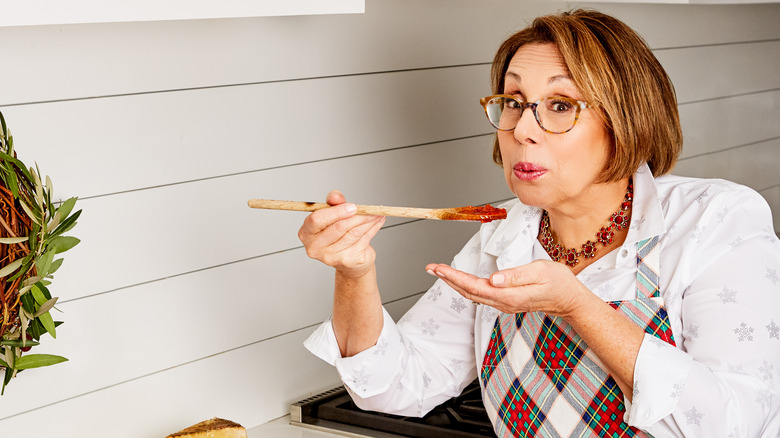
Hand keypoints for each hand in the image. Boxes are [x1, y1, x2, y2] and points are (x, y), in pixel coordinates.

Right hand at [298, 190, 385, 277]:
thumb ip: (333, 202)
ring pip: (353, 233)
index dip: (336, 212)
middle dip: (357, 216)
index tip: (352, 206)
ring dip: (368, 221)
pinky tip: (377, 222)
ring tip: (376, 213)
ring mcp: (330, 257)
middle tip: (369, 209)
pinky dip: (372, 229)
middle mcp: (315, 247)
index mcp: (306, 233)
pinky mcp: (346, 261)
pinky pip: (362, 240)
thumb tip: (335, 197)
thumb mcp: (333, 214)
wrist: (349, 260)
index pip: (317, 220)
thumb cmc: (338, 233)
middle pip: (338, 227)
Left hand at [425, 260, 586, 316]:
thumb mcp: (541, 272)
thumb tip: (494, 279)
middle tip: (431, 268)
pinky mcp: (506, 301)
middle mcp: (503, 302)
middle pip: (469, 292)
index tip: (439, 268)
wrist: (570, 301)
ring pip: (473, 295)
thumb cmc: (559, 283)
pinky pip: (481, 295)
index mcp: (509, 295)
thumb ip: (516, 276)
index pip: (475, 286)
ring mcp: (504, 304)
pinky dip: (466, 287)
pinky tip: (459, 281)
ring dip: (454, 283)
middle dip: (448, 279)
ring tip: (439, 271)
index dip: (454, 277)